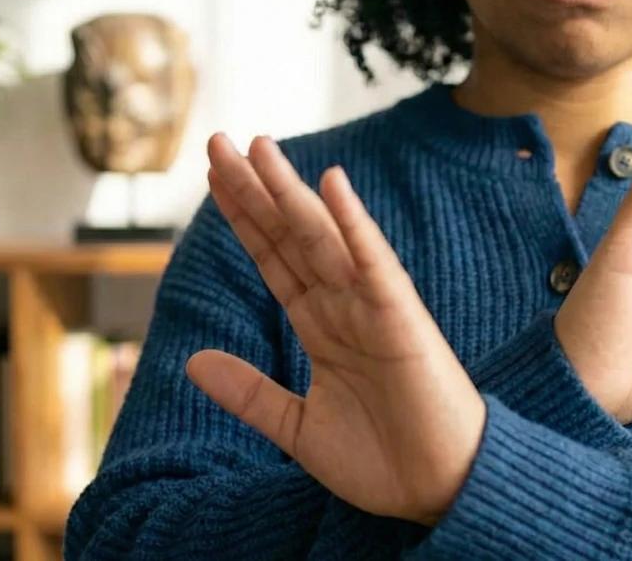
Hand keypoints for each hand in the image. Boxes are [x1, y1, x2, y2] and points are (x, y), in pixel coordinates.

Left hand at [185, 133, 484, 524]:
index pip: (274, 258)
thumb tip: (192, 361)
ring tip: (257, 146)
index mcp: (321, 327)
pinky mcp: (402, 319)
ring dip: (290, 191)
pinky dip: (353, 224)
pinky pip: (373, 263)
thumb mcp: (297, 429)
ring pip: (322, 237)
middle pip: (290, 235)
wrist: (440, 491)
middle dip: (254, 189)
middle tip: (217, 141)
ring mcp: (372, 308)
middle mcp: (343, 306)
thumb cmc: (381, 461)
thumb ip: (249, 392)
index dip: (243, 217)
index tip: (213, 177)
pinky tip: (331, 184)